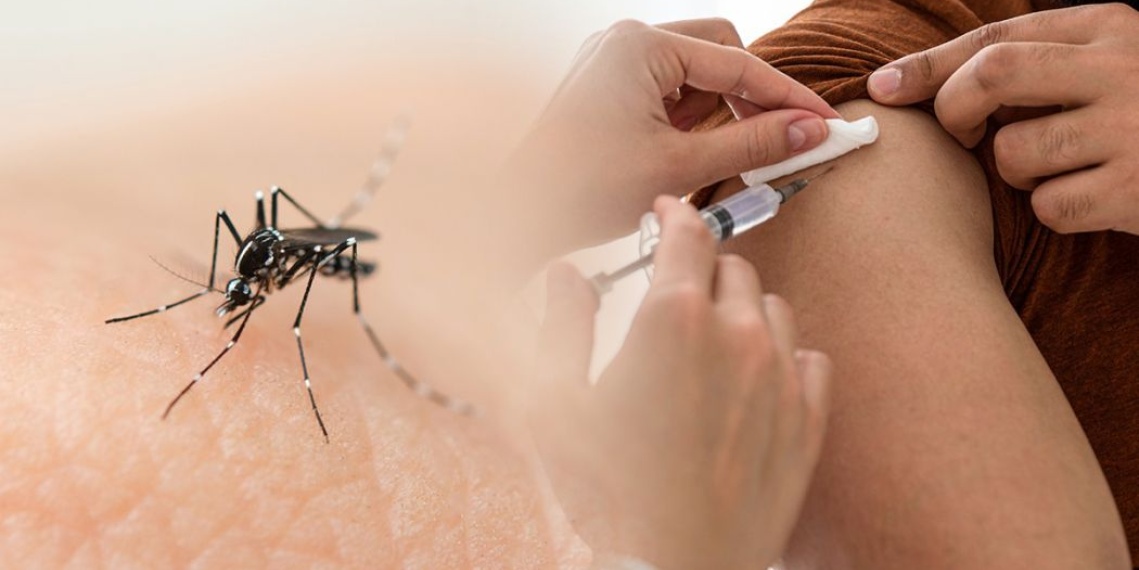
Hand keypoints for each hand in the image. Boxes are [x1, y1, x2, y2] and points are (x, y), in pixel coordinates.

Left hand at [508, 18, 837, 258]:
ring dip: (718, 112)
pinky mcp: (604, 86)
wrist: (512, 216)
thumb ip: (751, 145)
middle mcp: (623, 40)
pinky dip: (687, 120)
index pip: (739, 64)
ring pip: (694, 73)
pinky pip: (664, 90)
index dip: (788, 98)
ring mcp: (610, 60)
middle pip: (719, 54)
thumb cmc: (578, 191)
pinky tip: (686, 156)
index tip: (827, 123)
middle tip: (780, 143)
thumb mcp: (677, 169)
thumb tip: (809, 131)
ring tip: (721, 160)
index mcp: (639, 46)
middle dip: (751, 99)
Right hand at [529, 196, 830, 569]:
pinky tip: (756, 378)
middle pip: (733, 267)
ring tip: (713, 339)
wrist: (668, 568)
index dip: (676, 215)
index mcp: (675, 319)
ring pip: (773, 309)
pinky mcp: (807, 423)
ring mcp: (780, 379)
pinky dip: (783, 355)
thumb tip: (567, 274)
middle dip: (703, 267)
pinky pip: (810, 359)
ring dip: (743, 309)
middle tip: (676, 291)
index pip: (689, 233)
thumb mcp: (554, 402)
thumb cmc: (605, 490)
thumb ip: (562, 323)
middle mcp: (738, 336)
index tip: (667, 215)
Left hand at [867, 3, 1138, 233]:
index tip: (880, 88)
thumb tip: (917, 81)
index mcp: (1111, 26)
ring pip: (1013, 152)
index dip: (927, 65)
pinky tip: (1090, 199)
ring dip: (1014, 171)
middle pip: (992, 76)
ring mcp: (1134, 128)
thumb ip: (1041, 60)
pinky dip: (1052, 210)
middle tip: (963, 137)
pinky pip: (1049, 206)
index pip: (996, 37)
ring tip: (1058, 168)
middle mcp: (1123, 67)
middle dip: (954, 111)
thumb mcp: (1109, 63)